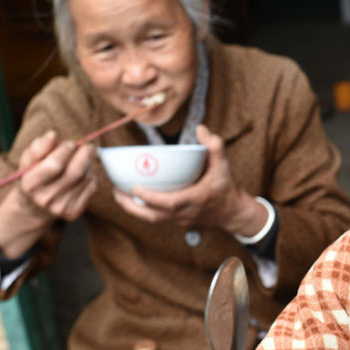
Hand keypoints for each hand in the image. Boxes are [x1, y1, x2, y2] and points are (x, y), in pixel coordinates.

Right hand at [0, 130, 96, 256]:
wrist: (34, 207)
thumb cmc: (33, 175)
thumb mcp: (29, 160)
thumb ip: (39, 146)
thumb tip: (53, 135)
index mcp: (30, 184)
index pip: (55, 165)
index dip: (66, 150)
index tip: (71, 143)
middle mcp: (45, 199)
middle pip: (75, 172)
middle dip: (84, 154)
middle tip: (87, 145)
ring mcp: (60, 208)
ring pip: (86, 178)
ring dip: (88, 164)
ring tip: (83, 158)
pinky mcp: (73, 213)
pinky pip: (91, 188)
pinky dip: (91, 176)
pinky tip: (84, 172)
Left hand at [113, 125, 267, 234]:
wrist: (233, 213)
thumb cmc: (227, 188)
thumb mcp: (224, 165)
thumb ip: (215, 146)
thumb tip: (201, 128)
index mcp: (194, 200)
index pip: (169, 203)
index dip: (151, 198)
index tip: (134, 188)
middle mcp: (184, 213)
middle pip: (153, 216)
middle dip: (132, 206)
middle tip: (116, 192)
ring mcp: (180, 219)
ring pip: (152, 219)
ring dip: (134, 209)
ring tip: (119, 196)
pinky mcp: (178, 221)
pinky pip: (157, 218)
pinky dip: (143, 210)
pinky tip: (134, 199)